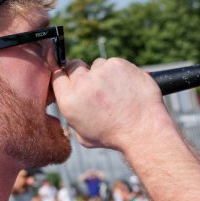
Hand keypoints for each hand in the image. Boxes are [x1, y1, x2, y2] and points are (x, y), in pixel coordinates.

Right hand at [52, 58, 169, 151]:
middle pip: (74, 65)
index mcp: (69, 100)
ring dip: (104, 74)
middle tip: (95, 85)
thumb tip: (73, 102)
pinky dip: (120, 72)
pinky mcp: (118, 64)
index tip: (72, 78)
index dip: (65, 76)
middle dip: (82, 73)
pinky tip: (126, 87)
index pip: (57, 75)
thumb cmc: (114, 136)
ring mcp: (100, 71)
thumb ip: (73, 115)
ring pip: (97, 64)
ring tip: (116, 92)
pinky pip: (115, 63)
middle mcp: (82, 83)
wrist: (142, 130)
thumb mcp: (83, 135)